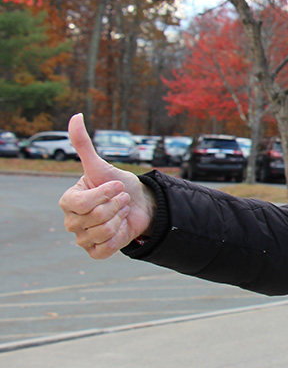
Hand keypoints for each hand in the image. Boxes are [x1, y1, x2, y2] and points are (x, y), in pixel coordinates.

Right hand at [58, 113, 155, 258]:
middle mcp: (70, 221)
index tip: (117, 187)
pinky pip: (105, 249)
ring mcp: (82, 238)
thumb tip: (76, 116)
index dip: (105, 195)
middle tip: (121, 200)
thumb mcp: (101, 165)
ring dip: (119, 219)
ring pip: (102, 232)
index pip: (82, 204)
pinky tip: (120, 227)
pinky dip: (118, 237)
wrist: (139, 204)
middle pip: (95, 218)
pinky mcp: (96, 251)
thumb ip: (83, 144)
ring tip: (121, 212)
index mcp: (68, 201)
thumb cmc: (118, 184)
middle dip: (116, 205)